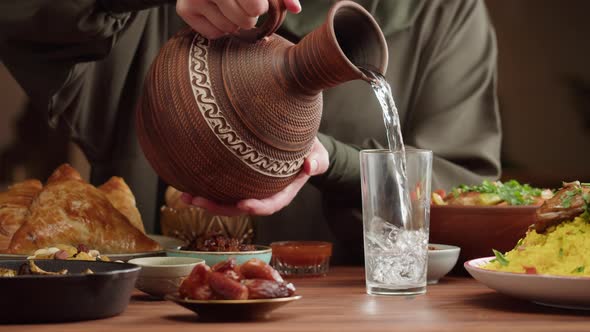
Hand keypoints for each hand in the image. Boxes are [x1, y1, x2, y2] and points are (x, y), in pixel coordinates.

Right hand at [176, 0, 301, 39]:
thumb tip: (295, 9)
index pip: (256, 6)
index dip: (259, 7)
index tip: (257, 3)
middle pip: (245, 21)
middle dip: (249, 17)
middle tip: (244, 6)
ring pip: (229, 28)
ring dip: (234, 23)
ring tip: (230, 8)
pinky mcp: (184, 9)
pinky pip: (213, 34)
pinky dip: (219, 28)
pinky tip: (217, 13)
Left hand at [181, 137, 328, 215]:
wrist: (296, 143)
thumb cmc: (309, 150)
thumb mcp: (319, 154)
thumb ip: (318, 160)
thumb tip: (310, 166)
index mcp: (282, 193)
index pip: (270, 204)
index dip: (257, 207)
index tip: (243, 204)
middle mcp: (262, 195)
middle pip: (240, 207)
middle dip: (219, 208)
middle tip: (199, 201)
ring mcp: (248, 189)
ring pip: (225, 200)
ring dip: (205, 201)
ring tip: (185, 196)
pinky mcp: (236, 180)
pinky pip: (220, 187)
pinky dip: (204, 187)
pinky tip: (185, 182)